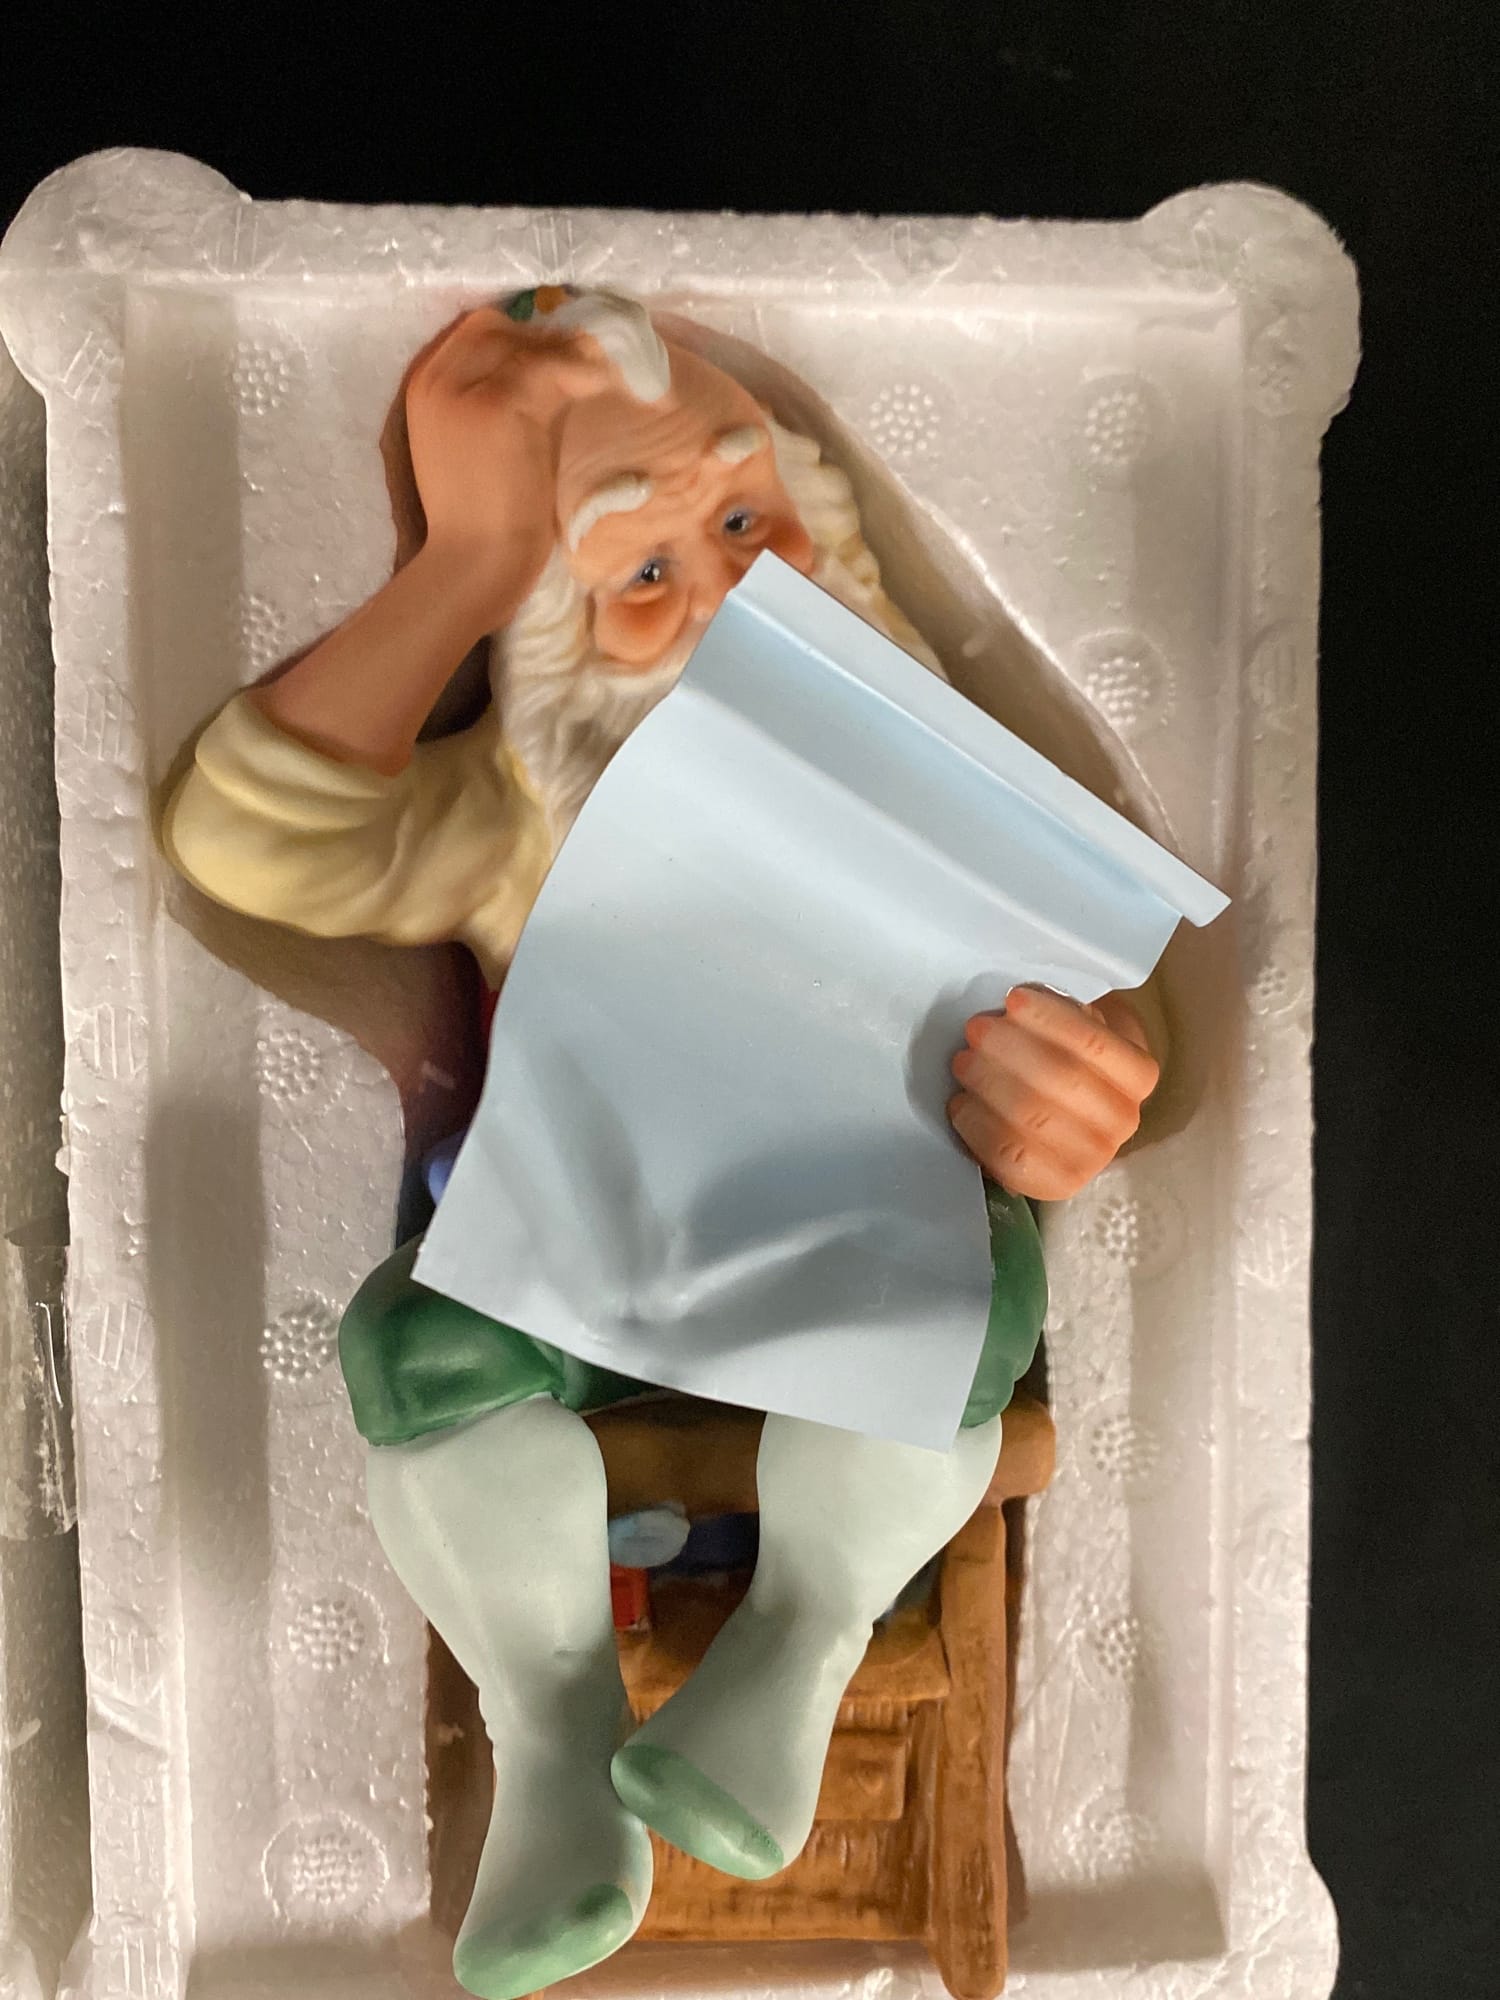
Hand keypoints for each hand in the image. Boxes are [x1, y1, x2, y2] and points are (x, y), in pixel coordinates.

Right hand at [404, 307, 606, 622]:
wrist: (475, 562)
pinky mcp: (499, 404)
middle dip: (539, 338)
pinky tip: (601, 385)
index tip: (554, 353)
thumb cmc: (483, 519)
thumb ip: (501, 404)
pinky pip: (550, 366)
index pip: (471, 331)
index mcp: (423, 388)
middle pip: (494, 325)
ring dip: (566, 352)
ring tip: (598, 374)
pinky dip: (581, 371)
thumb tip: (552, 369)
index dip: (517, 336)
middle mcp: (434, 379)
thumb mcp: (481, 447)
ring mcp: (464, 389)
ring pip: (524, 341)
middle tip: (581, 362)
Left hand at [947, 985, 1158, 1201]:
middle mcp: (1123, 1120)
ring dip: (988, 1081)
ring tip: (963, 1061)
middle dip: (1009, 1048)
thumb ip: (1059, 1016)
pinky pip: (1006, 1153)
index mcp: (1137, 1075)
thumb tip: (1016, 1007)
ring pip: (1030, 1116)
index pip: (1095, 1043)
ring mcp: (1091, 1159)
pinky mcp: (1053, 1185)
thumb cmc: (1067, 1059)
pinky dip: (977, 1122)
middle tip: (977, 1029)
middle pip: (1060, 1078)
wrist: (1069, 1120)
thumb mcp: (1077, 1029)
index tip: (1013, 999)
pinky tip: (962, 1102)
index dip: (1050, 1018)